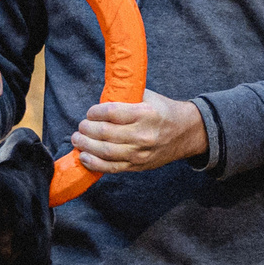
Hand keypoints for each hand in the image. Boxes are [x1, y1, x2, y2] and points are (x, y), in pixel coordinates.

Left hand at [72, 90, 207, 174]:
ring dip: (86, 146)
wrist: (185, 133)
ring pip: (105, 152)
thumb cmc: (163, 111)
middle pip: (105, 134)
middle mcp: (143, 135)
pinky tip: (84, 156)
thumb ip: (125, 96)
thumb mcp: (148, 97)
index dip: (95, 112)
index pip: (112, 113)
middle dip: (87, 129)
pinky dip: (94, 163)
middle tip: (81, 126)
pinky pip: (111, 168)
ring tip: (78, 139)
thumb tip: (99, 98)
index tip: (90, 112)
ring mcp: (140, 153)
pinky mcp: (137, 166)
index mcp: (146, 114)